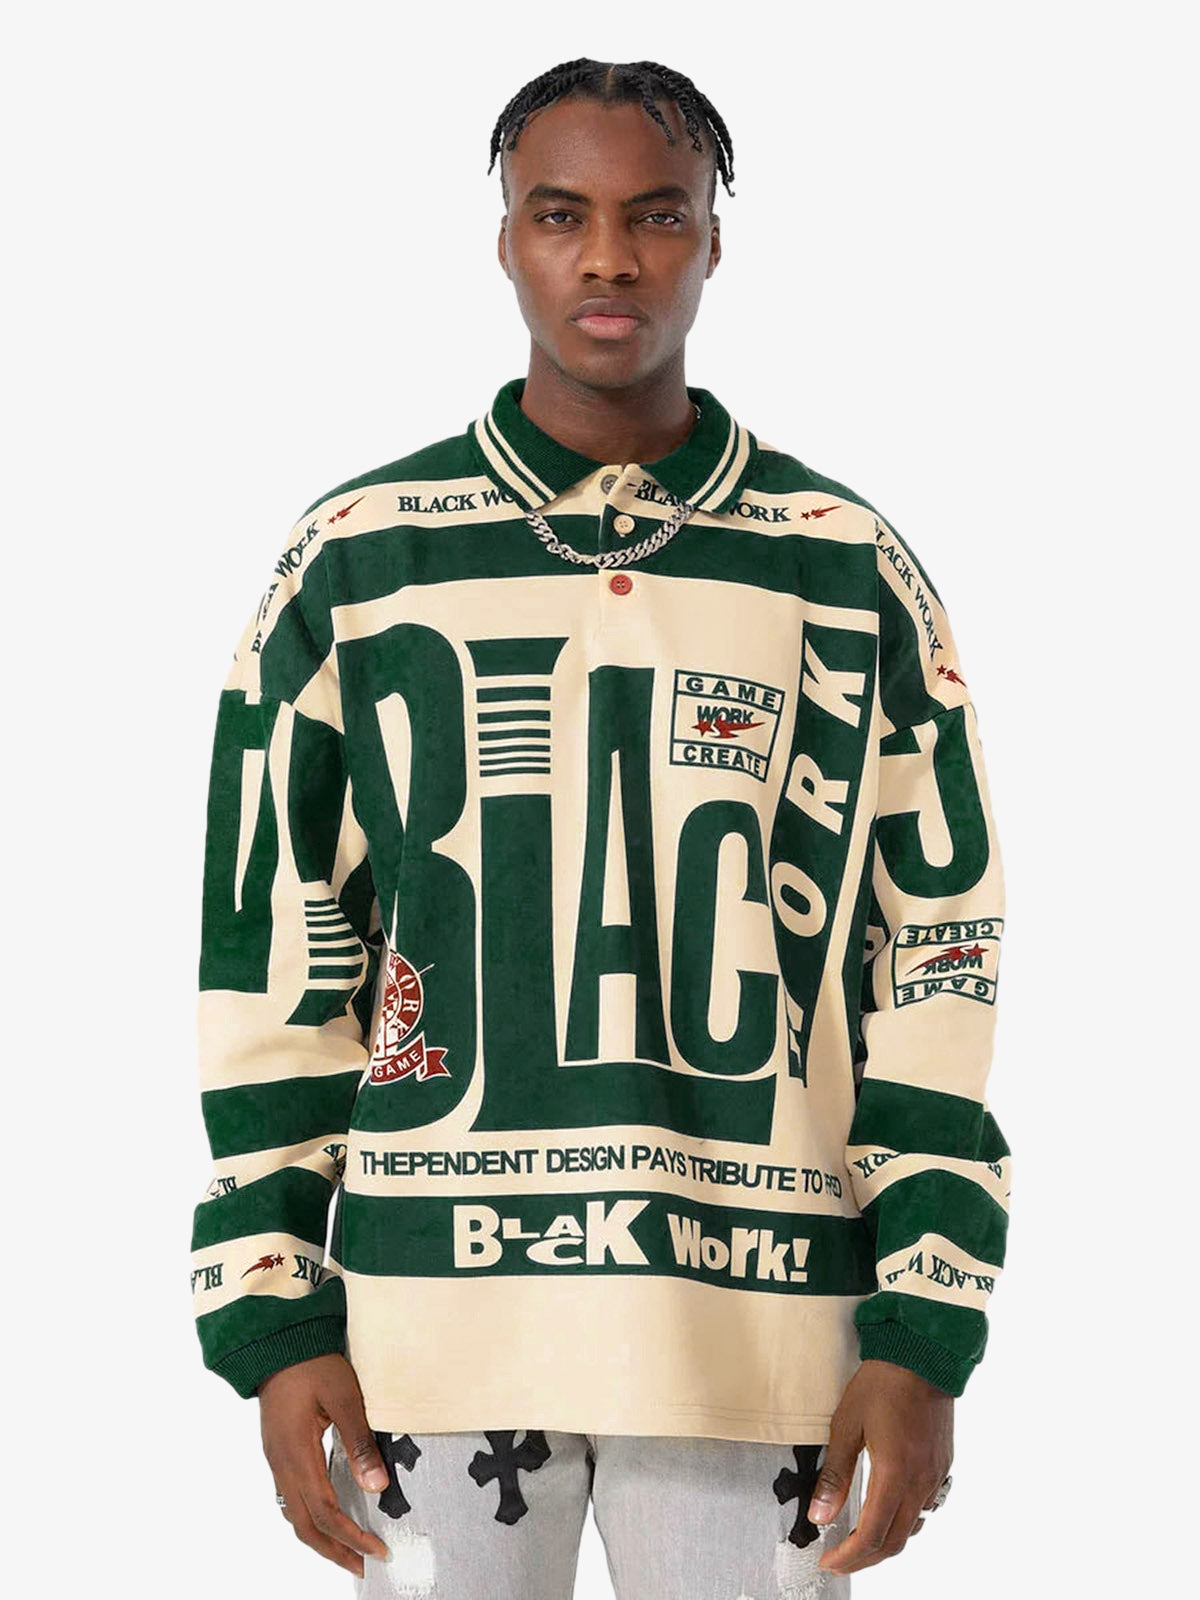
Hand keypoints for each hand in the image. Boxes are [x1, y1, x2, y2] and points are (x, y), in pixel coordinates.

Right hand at [259, 1352, 391, 1577]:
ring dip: (320, 1538)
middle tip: (362, 1565)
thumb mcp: (344, 1397)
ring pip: (294, 1515)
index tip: (377, 1550)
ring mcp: (276, 1459)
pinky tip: (325, 1518)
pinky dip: (309, 1518)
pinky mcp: (278, 1451)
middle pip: (304, 1525)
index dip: (351, 1536)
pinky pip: (290, 1498)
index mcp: (297, 1455)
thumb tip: (377, 1487)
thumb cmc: (311, 1363)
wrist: (277, 1342)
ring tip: (346, 1551)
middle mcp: (282, 1464)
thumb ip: (360, 1442)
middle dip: (333, 1550)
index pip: (325, 1512)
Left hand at [807, 1358, 953, 1575]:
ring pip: (913, 1528)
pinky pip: (925, 1507)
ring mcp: (935, 1475)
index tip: (828, 1561)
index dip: (848, 1557)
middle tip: (839, 1558)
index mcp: (895, 1473)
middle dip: (865, 1558)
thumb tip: (819, 1514)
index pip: (871, 1535)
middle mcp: (920, 1481)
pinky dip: (904, 1520)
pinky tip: (887, 1510)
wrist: (922, 1354)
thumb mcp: (846, 1424)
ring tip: (858, 1539)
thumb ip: (834, 1474)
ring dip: (885, 1541)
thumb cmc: (882, 1383)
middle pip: (894, 1541)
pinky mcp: (942, 1465)